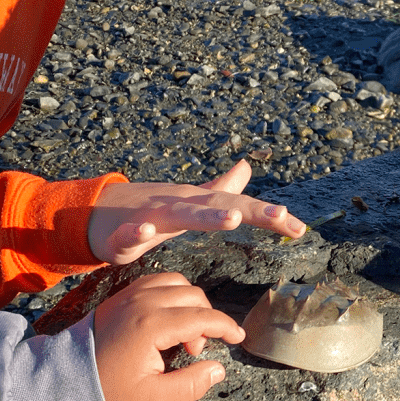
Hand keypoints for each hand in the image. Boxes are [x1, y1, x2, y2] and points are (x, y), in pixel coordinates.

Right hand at [89, 159, 305, 263]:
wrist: (100, 213)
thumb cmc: (152, 210)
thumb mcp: (190, 202)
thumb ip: (220, 188)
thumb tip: (248, 166)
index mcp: (198, 204)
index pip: (240, 207)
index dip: (268, 216)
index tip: (300, 229)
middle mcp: (180, 205)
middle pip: (219, 206)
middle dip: (251, 210)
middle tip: (280, 215)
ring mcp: (152, 216)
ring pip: (182, 215)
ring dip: (206, 216)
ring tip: (231, 218)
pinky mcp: (122, 234)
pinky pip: (128, 234)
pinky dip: (136, 233)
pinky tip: (146, 234)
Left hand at [92, 273, 245, 400]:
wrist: (68, 374)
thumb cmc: (109, 388)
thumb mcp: (152, 398)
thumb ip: (190, 385)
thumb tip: (218, 368)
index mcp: (151, 325)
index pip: (202, 317)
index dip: (225, 327)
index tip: (237, 338)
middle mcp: (144, 301)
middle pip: (195, 297)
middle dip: (206, 320)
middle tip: (194, 351)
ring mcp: (133, 292)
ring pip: (180, 283)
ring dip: (191, 304)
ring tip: (182, 334)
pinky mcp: (126, 291)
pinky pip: (161, 280)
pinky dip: (174, 293)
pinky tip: (170, 316)